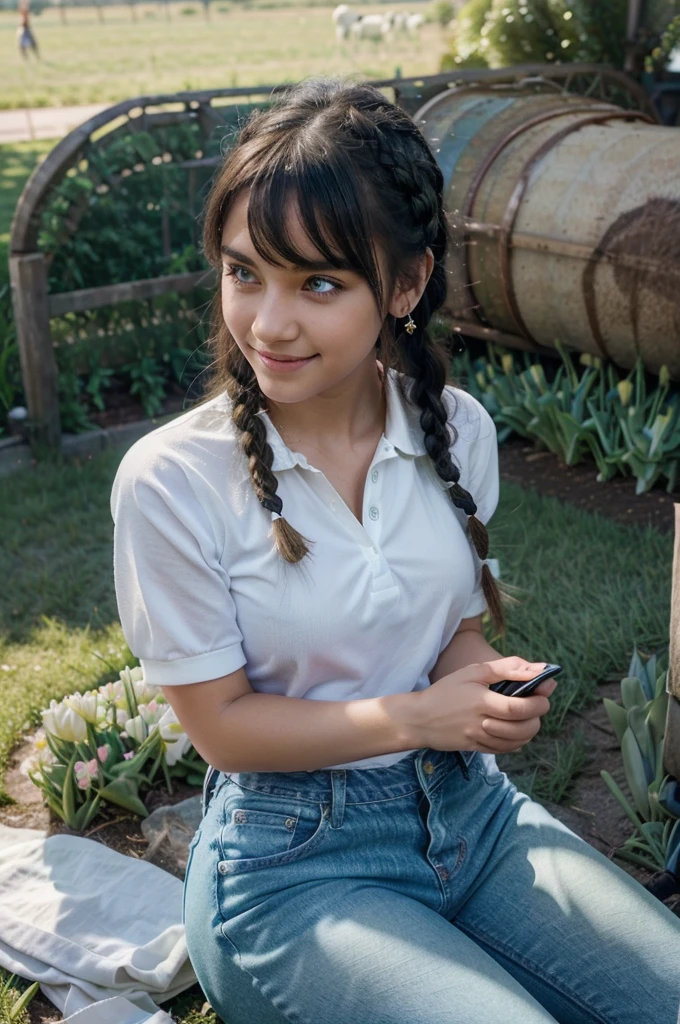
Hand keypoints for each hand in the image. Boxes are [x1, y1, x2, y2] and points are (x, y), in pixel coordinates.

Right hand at [410, 657, 555, 754]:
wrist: (419, 719)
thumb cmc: (445, 691)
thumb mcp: (472, 672)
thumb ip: (505, 668)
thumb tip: (535, 669)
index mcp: (482, 701)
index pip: (519, 708)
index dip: (538, 702)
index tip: (544, 693)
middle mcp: (482, 723)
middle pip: (522, 728)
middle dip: (538, 717)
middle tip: (538, 703)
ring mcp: (479, 738)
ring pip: (517, 742)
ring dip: (530, 729)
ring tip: (527, 715)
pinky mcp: (477, 748)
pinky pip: (505, 749)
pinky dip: (517, 741)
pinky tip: (515, 728)